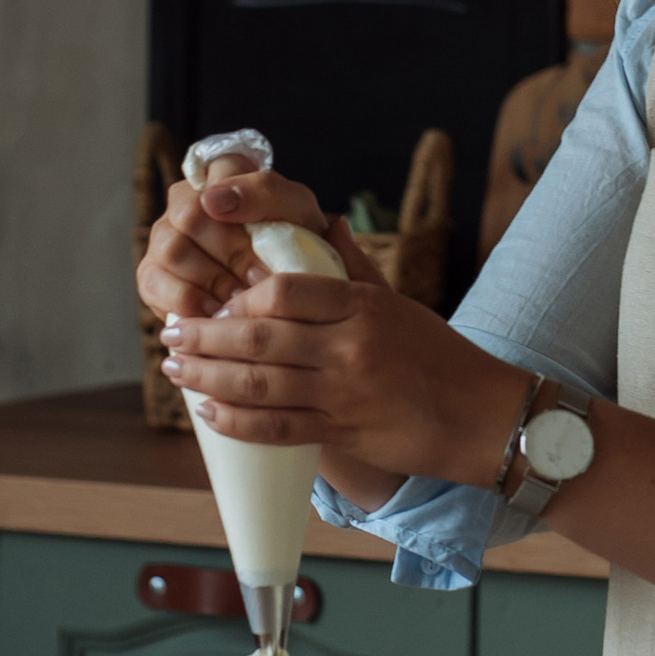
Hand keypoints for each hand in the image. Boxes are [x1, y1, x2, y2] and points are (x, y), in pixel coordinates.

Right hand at [139, 161, 339, 323]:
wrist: (287, 293)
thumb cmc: (295, 245)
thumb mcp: (298, 213)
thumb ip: (266, 193)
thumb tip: (213, 199)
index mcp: (224, 175)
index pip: (220, 171)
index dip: (241, 200)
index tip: (261, 233)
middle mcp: (185, 199)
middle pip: (191, 216)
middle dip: (232, 254)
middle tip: (261, 280)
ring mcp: (164, 237)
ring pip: (172, 250)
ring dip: (212, 280)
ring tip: (242, 300)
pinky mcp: (151, 275)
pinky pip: (155, 284)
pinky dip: (187, 302)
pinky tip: (215, 313)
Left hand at [161, 265, 525, 501]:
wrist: (484, 417)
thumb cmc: (442, 357)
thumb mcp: (401, 303)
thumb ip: (356, 267)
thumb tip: (328, 222)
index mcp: (362, 307)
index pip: (283, 292)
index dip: (237, 300)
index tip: (213, 305)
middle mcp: (349, 347)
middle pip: (257, 339)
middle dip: (203, 338)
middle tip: (170, 337)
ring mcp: (344, 393)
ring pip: (258, 385)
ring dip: (207, 378)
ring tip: (176, 371)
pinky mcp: (343, 432)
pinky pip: (277, 427)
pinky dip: (236, 421)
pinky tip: (210, 412)